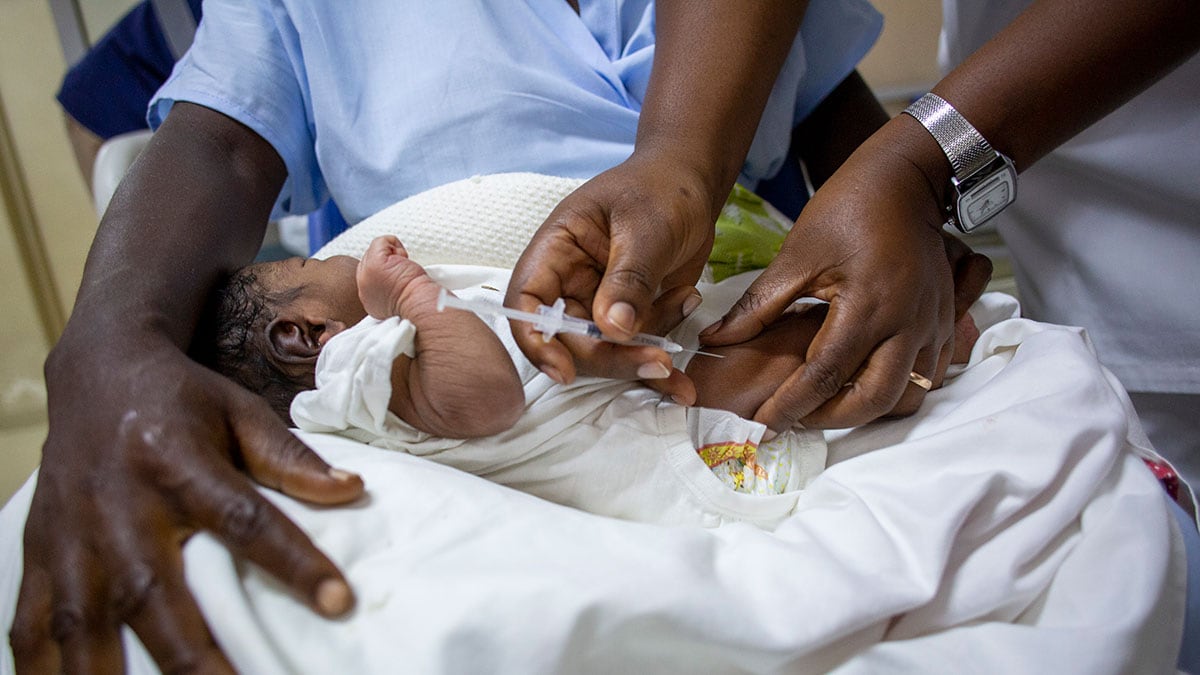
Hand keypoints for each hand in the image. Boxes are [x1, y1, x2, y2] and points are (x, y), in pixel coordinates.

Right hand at [10, 346, 363, 671]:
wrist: (98, 371)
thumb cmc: (182, 399)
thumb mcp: (241, 412)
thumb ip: (290, 458)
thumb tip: (352, 490)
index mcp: (179, 462)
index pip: (244, 520)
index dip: (293, 563)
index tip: (339, 602)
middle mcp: (120, 504)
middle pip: (153, 591)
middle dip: (191, 654)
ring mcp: (72, 533)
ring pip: (86, 619)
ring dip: (106, 672)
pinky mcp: (39, 550)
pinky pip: (32, 618)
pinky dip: (40, 663)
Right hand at [357, 235, 438, 318]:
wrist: (420, 303)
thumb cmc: (418, 301)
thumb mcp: (395, 298)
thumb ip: (385, 287)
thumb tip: (390, 271)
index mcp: (369, 298)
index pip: (368, 273)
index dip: (384, 268)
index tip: (399, 277)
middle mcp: (363, 288)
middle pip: (369, 260)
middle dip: (388, 260)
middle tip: (403, 273)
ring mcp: (366, 274)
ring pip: (375, 250)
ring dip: (393, 254)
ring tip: (403, 267)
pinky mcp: (375, 262)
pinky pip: (381, 241)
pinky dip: (395, 244)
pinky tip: (404, 258)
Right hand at [507, 155, 717, 403]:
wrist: (692, 188)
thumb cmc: (660, 189)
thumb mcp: (647, 227)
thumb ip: (630, 278)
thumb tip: (613, 330)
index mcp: (555, 250)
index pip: (525, 302)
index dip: (535, 340)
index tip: (564, 371)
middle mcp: (569, 283)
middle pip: (567, 340)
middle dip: (610, 357)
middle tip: (659, 360)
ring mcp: (598, 305)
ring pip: (605, 352)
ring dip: (644, 353)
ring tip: (685, 302)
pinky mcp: (629, 319)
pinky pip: (636, 349)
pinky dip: (660, 359)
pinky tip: (684, 346)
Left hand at [701, 126, 990, 430]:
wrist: (906, 180)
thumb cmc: (849, 209)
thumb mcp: (797, 255)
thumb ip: (758, 306)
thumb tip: (716, 340)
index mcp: (867, 306)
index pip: (824, 376)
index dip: (791, 406)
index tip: (763, 425)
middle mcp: (906, 324)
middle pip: (873, 400)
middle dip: (831, 420)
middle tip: (795, 419)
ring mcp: (931, 325)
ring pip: (907, 395)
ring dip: (866, 409)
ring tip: (826, 406)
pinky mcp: (943, 321)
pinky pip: (928, 375)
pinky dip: (897, 389)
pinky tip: (864, 384)